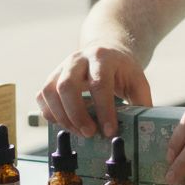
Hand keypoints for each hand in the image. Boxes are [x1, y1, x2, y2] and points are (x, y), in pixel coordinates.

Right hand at [37, 45, 151, 137]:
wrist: (105, 50)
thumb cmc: (122, 70)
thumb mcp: (137, 81)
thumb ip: (141, 103)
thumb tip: (142, 129)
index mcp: (103, 57)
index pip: (99, 84)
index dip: (104, 110)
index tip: (109, 131)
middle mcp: (78, 59)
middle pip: (67, 86)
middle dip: (77, 115)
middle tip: (90, 134)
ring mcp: (61, 67)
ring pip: (50, 91)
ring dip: (62, 117)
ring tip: (79, 132)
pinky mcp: (51, 77)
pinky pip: (42, 96)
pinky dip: (50, 114)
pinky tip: (66, 124)